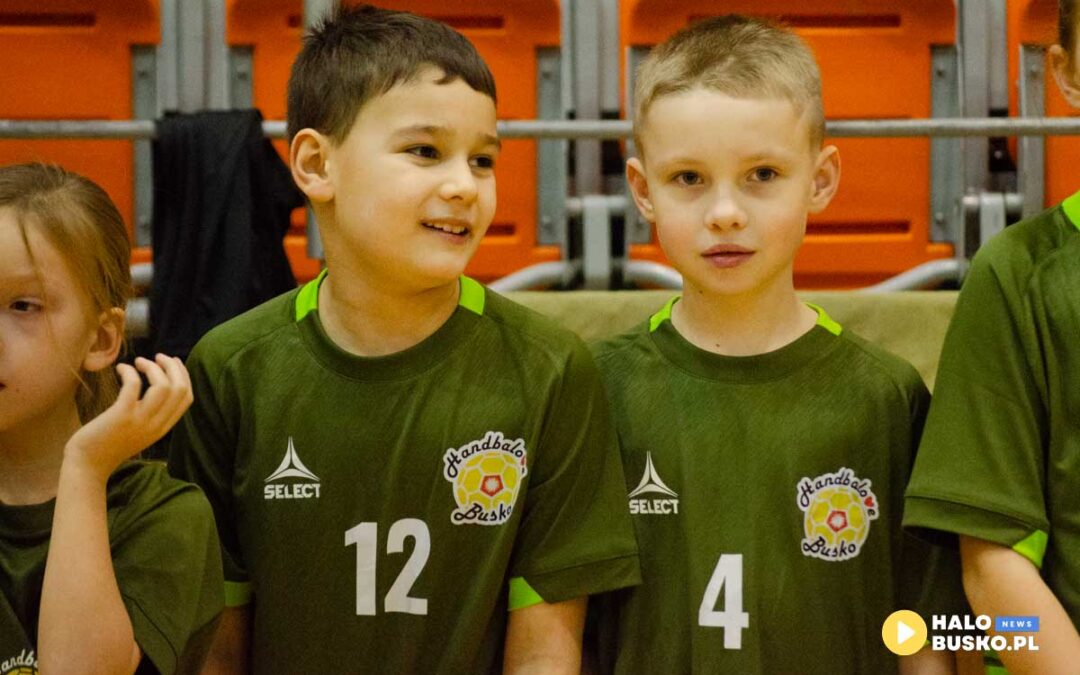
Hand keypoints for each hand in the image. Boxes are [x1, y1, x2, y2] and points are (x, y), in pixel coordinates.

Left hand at [64, 354, 193, 482]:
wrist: (88, 464)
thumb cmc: (110, 444)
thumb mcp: (140, 431)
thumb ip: (153, 414)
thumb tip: (158, 387)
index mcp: (164, 427)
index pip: (187, 397)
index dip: (184, 375)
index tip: (173, 362)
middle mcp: (157, 424)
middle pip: (179, 389)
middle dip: (172, 367)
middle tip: (158, 357)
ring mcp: (141, 421)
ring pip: (163, 386)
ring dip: (153, 367)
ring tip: (139, 361)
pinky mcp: (122, 416)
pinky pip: (134, 386)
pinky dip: (130, 372)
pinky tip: (121, 368)